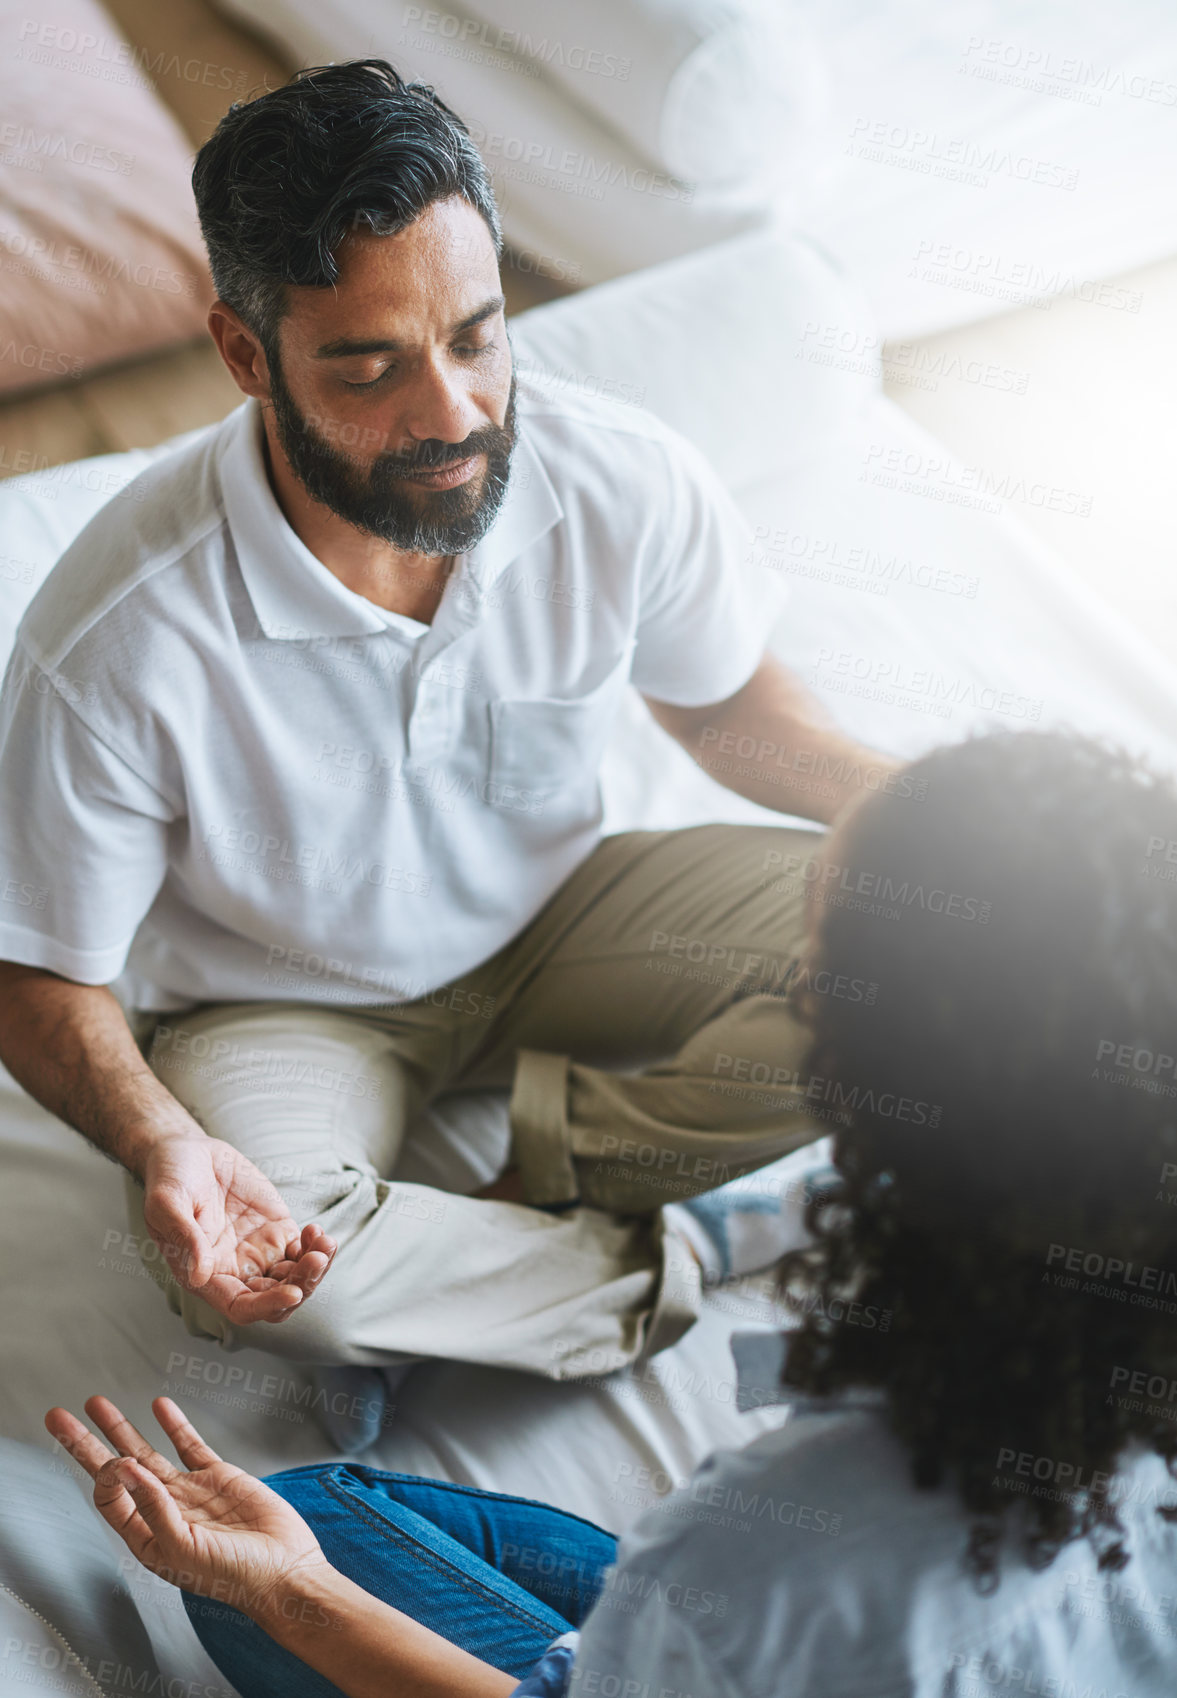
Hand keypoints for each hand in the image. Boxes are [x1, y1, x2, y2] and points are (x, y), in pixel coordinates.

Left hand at [46, 1395, 332, 1622]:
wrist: (284, 1568)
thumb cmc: (235, 1576)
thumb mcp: (183, 1549)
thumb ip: (153, 1508)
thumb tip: (126, 1469)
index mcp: (148, 1538)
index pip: (111, 1499)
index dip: (106, 1477)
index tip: (114, 1462)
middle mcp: (162, 1512)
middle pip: (116, 1471)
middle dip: (88, 1444)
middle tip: (61, 1419)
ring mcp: (189, 1492)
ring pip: (148, 1453)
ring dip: (122, 1428)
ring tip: (99, 1404)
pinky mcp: (218, 1477)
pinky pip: (189, 1445)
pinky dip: (174, 1424)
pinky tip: (161, 1407)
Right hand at [143, 1133, 336, 1323]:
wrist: (187, 1152)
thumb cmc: (169, 1180)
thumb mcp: (168, 1203)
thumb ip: (186, 1238)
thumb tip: (200, 1276)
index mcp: (207, 1276)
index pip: (241, 1307)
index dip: (267, 1306)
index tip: (293, 1293)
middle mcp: (236, 1270)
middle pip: (277, 1297)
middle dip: (302, 1285)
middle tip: (317, 1258)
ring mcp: (259, 1250)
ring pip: (296, 1277)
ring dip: (316, 1268)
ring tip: (326, 1243)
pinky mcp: (276, 1228)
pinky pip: (303, 1249)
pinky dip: (316, 1246)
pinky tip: (318, 1231)